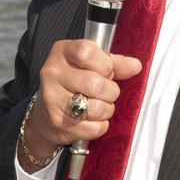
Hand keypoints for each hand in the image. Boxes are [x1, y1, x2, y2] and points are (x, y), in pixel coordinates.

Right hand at [19, 39, 141, 171]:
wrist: (45, 114)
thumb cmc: (72, 84)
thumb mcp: (91, 65)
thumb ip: (114, 64)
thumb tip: (134, 66)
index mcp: (62, 52)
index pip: (88, 52)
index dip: (105, 65)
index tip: (107, 71)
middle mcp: (53, 73)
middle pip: (95, 83)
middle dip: (110, 91)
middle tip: (107, 93)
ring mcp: (52, 98)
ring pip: (95, 107)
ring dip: (106, 110)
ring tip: (100, 106)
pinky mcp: (57, 122)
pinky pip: (92, 128)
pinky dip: (100, 126)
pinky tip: (93, 120)